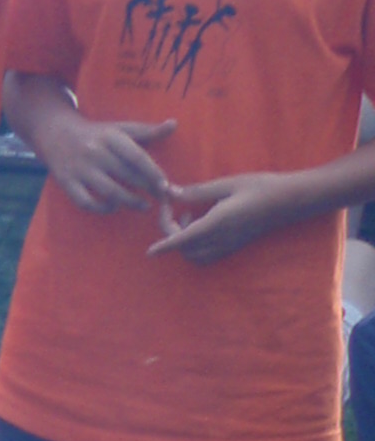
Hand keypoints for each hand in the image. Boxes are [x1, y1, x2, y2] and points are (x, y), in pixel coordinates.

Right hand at [43, 112, 176, 212]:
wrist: (57, 134)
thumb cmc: (97, 134)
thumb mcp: (120, 128)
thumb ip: (147, 130)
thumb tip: (174, 124)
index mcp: (110, 137)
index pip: (136, 157)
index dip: (152, 172)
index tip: (166, 185)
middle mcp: (94, 152)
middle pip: (126, 176)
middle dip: (147, 189)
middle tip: (162, 198)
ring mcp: (80, 169)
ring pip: (109, 192)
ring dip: (130, 202)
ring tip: (144, 206)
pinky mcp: (67, 183)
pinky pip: (86, 202)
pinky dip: (102, 208)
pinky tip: (114, 207)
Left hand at [148, 172, 299, 263]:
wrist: (290, 200)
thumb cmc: (261, 186)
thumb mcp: (227, 184)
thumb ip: (197, 191)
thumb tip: (170, 192)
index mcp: (218, 223)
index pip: (183, 238)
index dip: (164, 246)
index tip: (149, 252)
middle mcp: (222, 239)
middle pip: (185, 249)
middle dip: (171, 234)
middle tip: (173, 208)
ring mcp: (228, 246)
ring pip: (194, 256)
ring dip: (183, 242)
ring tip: (189, 216)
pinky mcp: (233, 247)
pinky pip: (206, 255)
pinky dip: (194, 245)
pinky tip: (202, 222)